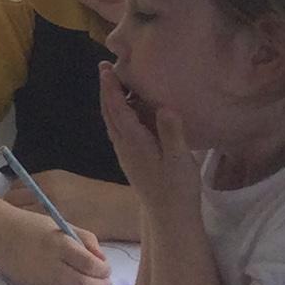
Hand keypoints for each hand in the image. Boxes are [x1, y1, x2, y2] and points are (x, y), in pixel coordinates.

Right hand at [0, 211, 109, 284]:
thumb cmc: (34, 227)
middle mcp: (49, 265)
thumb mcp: (63, 226)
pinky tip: (65, 277)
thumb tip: (102, 261)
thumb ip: (86, 240)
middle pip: (82, 284)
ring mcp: (39, 279)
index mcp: (59, 245)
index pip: (90, 265)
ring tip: (89, 280)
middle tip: (104, 282)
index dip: (103, 270)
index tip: (106, 269)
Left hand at [97, 64, 184, 205]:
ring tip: (115, 83)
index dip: (112, 88)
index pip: (118, 109)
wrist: (168, 216)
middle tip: (106, 68)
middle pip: (110, 113)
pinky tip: (128, 111)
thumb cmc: (177, 187)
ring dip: (111, 101)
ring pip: (112, 122)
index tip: (107, 68)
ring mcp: (126, 153)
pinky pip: (119, 130)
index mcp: (134, 142)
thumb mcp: (179, 159)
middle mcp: (125, 146)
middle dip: (107, 90)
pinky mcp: (131, 159)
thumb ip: (171, 132)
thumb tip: (163, 107)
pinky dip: (119, 114)